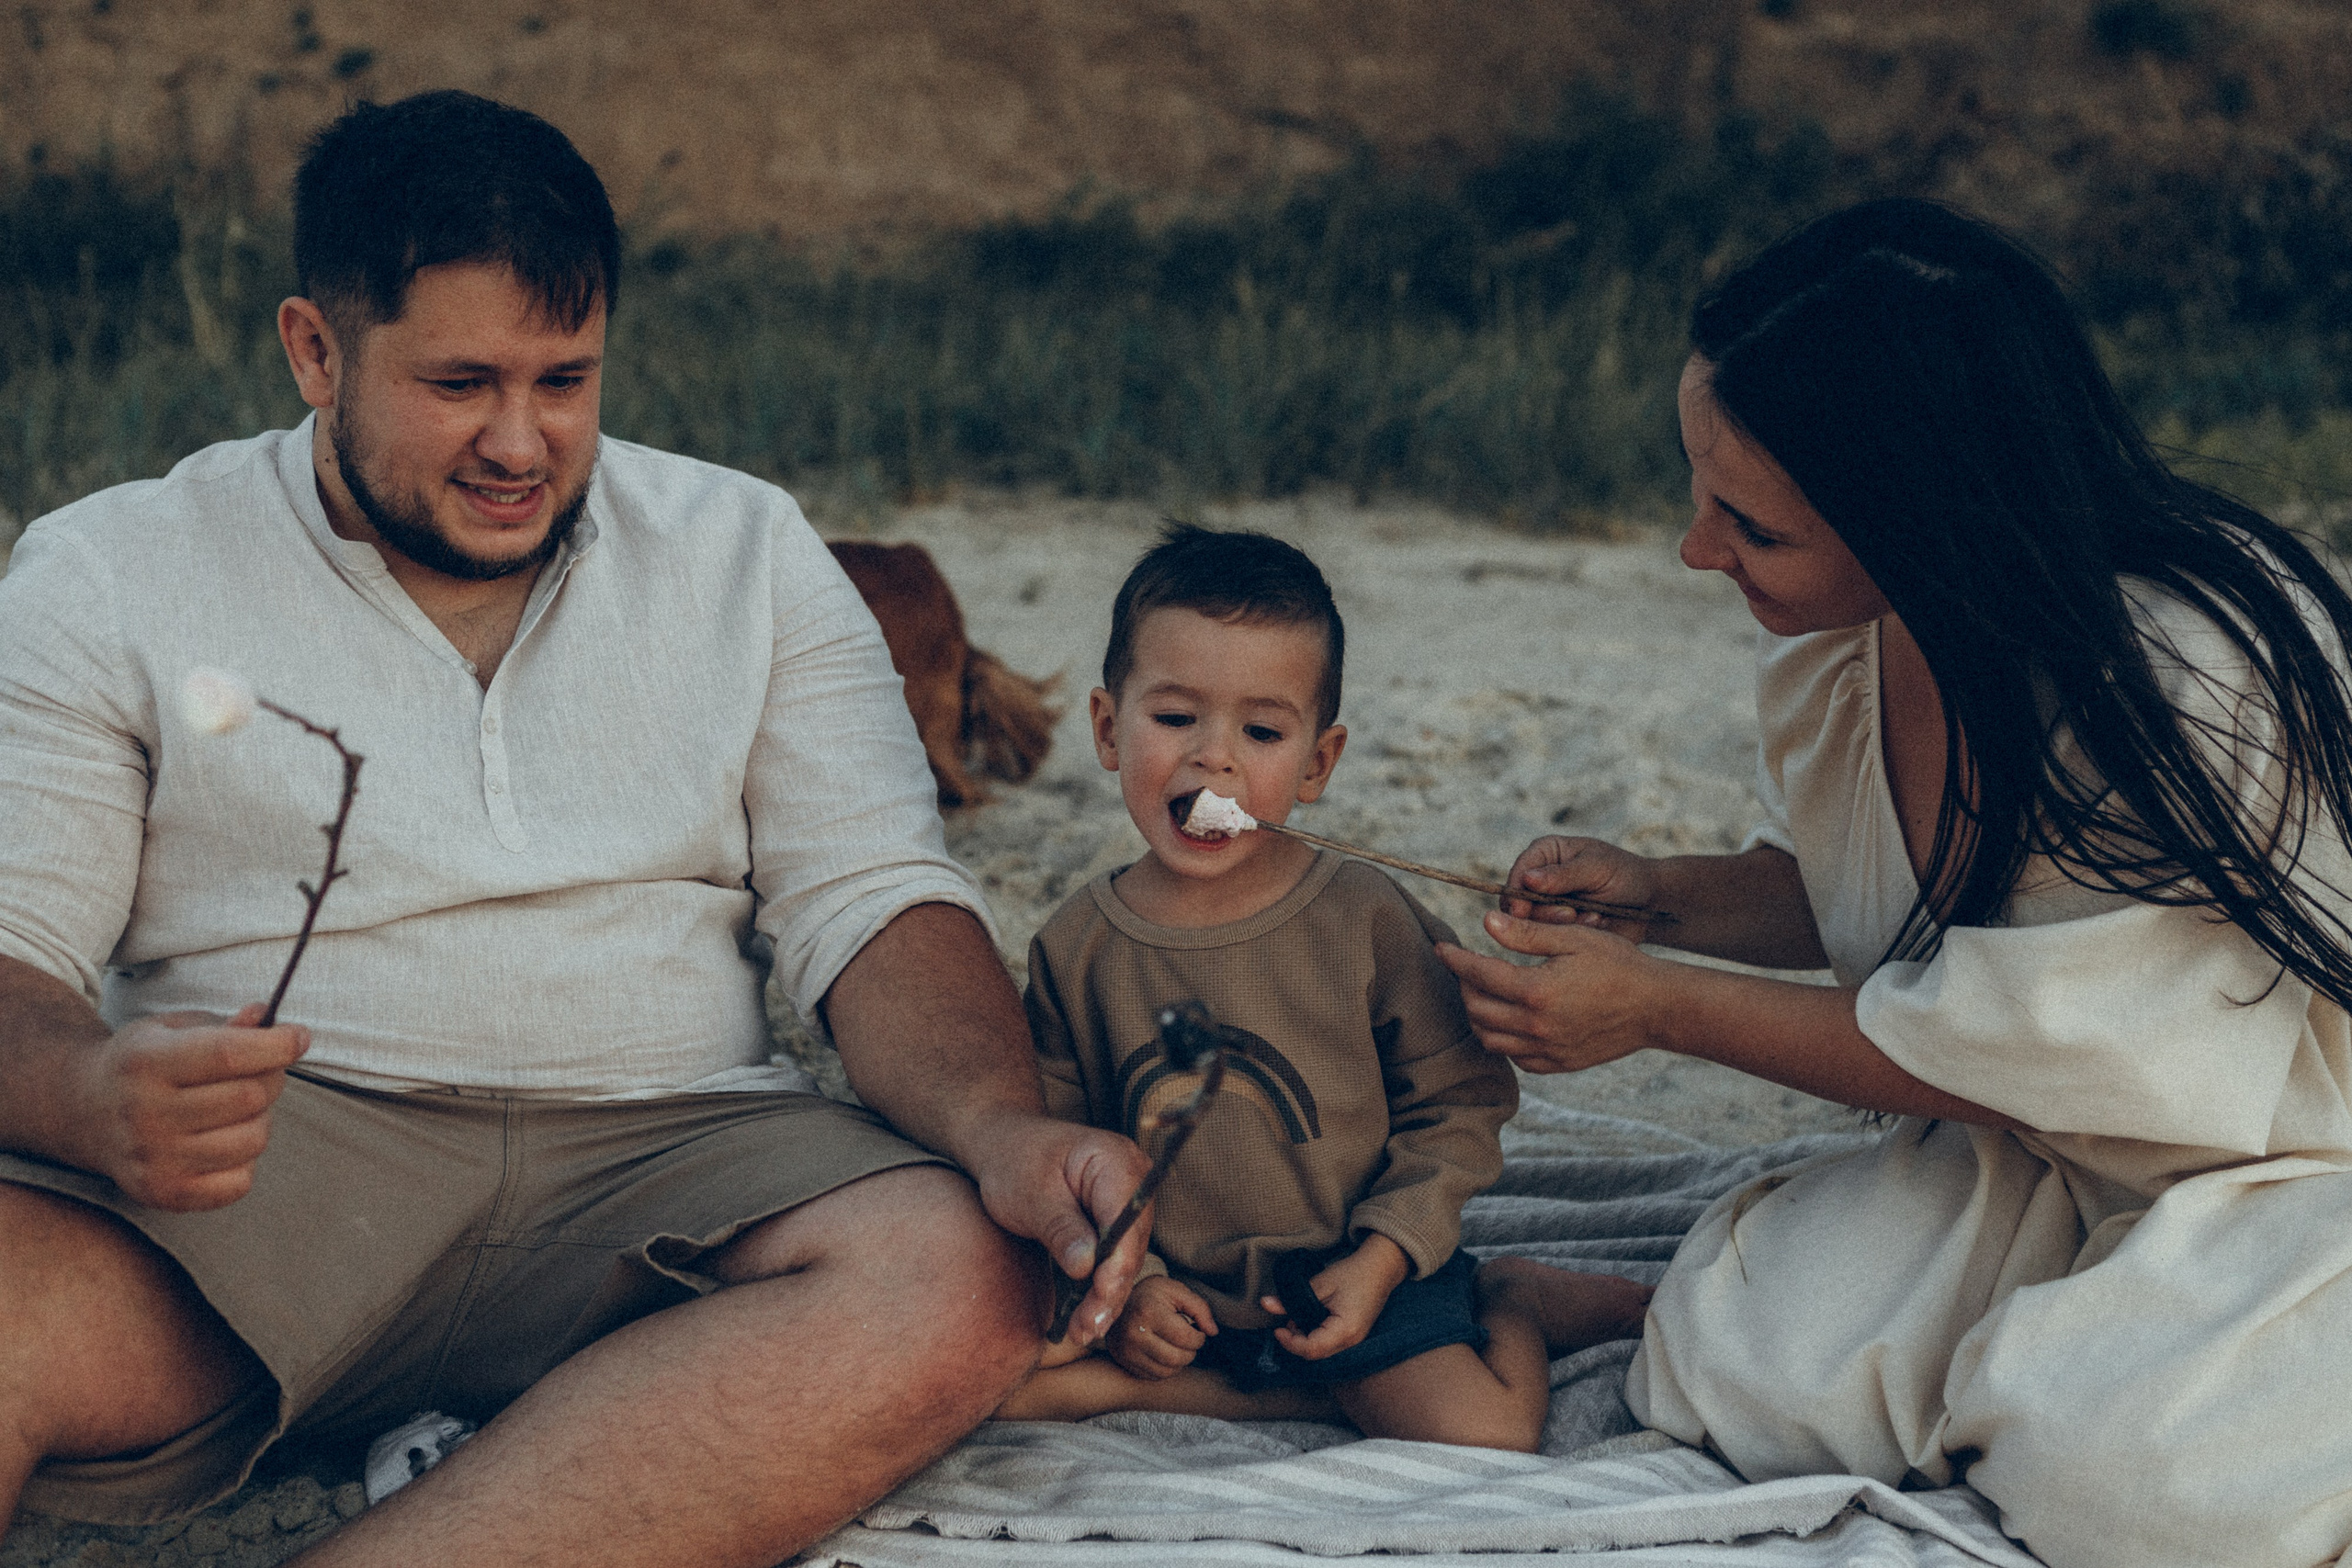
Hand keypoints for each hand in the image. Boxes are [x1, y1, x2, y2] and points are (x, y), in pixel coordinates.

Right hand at [65, 1004, 309, 1210]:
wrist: (83, 1111)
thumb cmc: (144, 1063)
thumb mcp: (172, 1029)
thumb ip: (225, 1025)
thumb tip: (266, 1017)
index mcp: (147, 1062)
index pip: (230, 1054)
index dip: (278, 1045)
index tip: (299, 1036)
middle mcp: (144, 1112)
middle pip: (250, 1097)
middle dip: (271, 1078)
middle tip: (260, 1071)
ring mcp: (152, 1158)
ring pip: (253, 1139)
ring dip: (259, 1120)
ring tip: (235, 1109)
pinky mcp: (163, 1192)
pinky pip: (240, 1182)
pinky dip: (244, 1162)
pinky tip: (220, 1142)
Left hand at [957, 1110, 1153, 1346]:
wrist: (1005, 1144)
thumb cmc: (1014, 1161)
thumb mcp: (1030, 1196)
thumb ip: (1061, 1230)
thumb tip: (1086, 1268)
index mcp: (1116, 1161)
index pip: (1126, 1222)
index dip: (1114, 1268)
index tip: (1097, 1304)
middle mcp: (1133, 1181)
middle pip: (1130, 1245)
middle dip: (1108, 1290)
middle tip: (1085, 1330)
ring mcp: (1127, 1201)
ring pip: (1125, 1258)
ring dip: (1104, 1296)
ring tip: (1082, 1331)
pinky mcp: (1115, 1220)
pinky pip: (1113, 1257)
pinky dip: (1098, 1285)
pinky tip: (1085, 1316)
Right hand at [1106, 1275, 1216, 1378]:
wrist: (1117, 1300)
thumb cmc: (1152, 1295)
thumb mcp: (1176, 1291)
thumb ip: (1199, 1308)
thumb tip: (1213, 1331)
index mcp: (1148, 1312)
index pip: (1185, 1338)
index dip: (1199, 1337)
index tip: (1197, 1330)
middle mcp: (1133, 1334)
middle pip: (1176, 1358)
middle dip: (1190, 1351)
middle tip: (1188, 1339)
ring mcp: (1126, 1350)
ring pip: (1167, 1371)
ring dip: (1179, 1361)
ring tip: (1176, 1345)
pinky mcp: (1124, 1362)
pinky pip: (1155, 1376)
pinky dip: (1166, 1368)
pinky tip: (1164, 1352)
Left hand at [1263, 1233, 1408, 1359]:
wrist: (1380, 1269)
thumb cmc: (1353, 1274)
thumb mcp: (1320, 1283)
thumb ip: (1292, 1298)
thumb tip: (1266, 1304)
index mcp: (1345, 1330)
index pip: (1312, 1349)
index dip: (1290, 1343)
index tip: (1277, 1329)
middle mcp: (1351, 1342)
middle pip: (1316, 1355)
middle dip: (1296, 1341)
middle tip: (1287, 1320)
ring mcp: (1354, 1342)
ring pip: (1322, 1352)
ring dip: (1305, 1339)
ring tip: (1298, 1317)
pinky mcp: (1353, 1337)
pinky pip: (1329, 1346)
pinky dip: (1315, 1336)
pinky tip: (1310, 1320)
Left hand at [1436, 910, 1669, 1073]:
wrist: (1657, 1006)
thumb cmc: (1618, 964)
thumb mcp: (1573, 938)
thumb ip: (1525, 933)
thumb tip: (1485, 922)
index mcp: (1537, 991)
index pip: (1477, 975)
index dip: (1454, 959)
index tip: (1442, 947)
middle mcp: (1537, 1026)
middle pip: (1476, 1010)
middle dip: (1463, 986)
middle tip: (1466, 968)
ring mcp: (1547, 1050)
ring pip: (1489, 1040)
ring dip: (1478, 1016)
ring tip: (1482, 993)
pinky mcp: (1558, 1064)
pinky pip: (1515, 1056)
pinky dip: (1502, 1039)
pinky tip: (1509, 1019)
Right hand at [1502, 835, 1662, 938]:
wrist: (1649, 903)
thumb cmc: (1624, 874)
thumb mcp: (1596, 868)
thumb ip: (1563, 875)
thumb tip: (1527, 880)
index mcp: (1545, 854)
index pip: (1518, 873)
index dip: (1515, 894)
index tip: (1521, 911)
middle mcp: (1541, 880)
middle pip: (1520, 903)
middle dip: (1543, 913)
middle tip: (1570, 914)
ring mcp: (1549, 905)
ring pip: (1534, 924)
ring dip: (1562, 924)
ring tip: (1593, 916)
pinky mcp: (1559, 927)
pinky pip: (1553, 937)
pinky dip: (1574, 934)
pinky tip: (1596, 923)